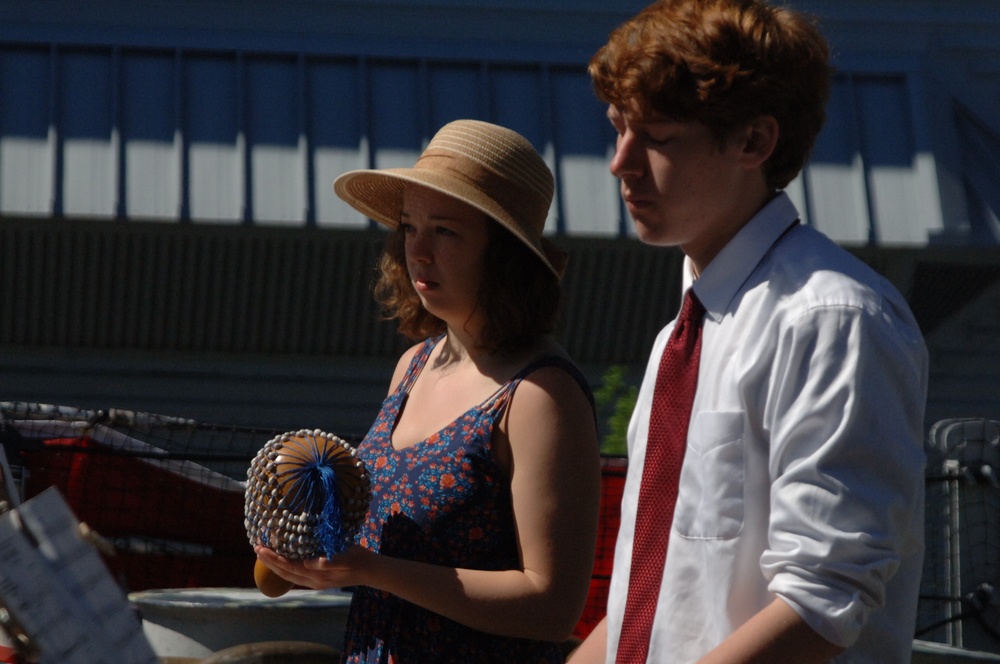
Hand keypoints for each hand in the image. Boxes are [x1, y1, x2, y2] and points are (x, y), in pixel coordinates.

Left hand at [254, 544, 372, 590]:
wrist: (370, 570)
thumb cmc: (358, 559)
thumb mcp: (346, 556)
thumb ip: (329, 561)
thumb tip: (309, 562)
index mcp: (318, 575)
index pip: (290, 567)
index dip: (274, 558)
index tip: (262, 548)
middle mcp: (313, 581)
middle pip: (285, 573)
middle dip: (269, 562)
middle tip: (256, 548)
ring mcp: (315, 582)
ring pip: (288, 576)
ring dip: (275, 565)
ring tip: (264, 554)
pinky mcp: (318, 580)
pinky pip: (295, 575)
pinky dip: (284, 568)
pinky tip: (281, 561)